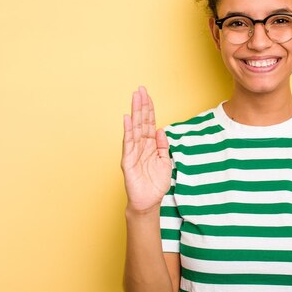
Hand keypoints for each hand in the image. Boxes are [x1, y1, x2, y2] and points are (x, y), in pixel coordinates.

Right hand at [121, 86, 172, 212]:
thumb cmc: (155, 183)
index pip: (149, 123)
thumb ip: (162, 145)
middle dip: (141, 105)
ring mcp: (133, 152)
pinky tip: (128, 118)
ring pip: (135, 128)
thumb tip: (162, 129)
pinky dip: (128, 130)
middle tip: (140, 89)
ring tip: (135, 97)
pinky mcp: (127, 161)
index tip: (148, 94)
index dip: (149, 109)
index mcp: (149, 145)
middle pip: (141, 121)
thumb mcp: (164, 161)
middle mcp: (140, 146)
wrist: (148, 202)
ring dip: (135, 112)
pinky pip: (128, 143)